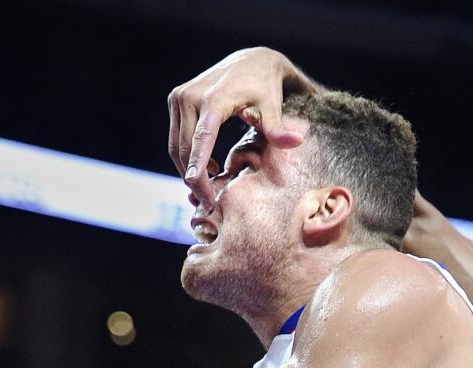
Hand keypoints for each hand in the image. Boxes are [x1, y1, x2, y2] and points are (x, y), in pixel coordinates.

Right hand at [168, 46, 316, 208]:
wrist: (252, 59)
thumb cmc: (265, 85)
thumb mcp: (273, 105)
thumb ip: (278, 127)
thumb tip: (296, 142)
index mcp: (212, 100)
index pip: (200, 141)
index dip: (197, 169)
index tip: (200, 193)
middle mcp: (189, 97)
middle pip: (183, 149)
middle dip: (194, 179)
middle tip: (209, 203)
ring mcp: (179, 97)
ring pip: (176, 146)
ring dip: (188, 170)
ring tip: (208, 190)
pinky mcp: (176, 99)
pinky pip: (176, 137)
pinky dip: (187, 156)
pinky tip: (207, 167)